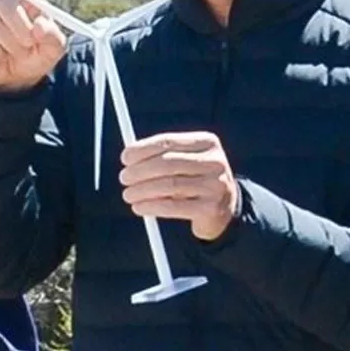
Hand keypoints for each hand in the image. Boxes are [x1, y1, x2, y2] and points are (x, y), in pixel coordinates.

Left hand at [119, 131, 239, 240]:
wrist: (225, 207)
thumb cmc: (195, 179)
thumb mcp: (185, 161)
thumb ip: (160, 155)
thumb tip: (128, 155)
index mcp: (207, 142)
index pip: (168, 142)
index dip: (142, 149)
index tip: (125, 157)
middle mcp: (215, 161)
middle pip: (167, 163)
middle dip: (139, 171)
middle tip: (124, 178)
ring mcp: (215, 185)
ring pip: (169, 185)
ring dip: (141, 191)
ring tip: (128, 195)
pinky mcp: (210, 208)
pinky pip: (173, 207)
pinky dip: (151, 207)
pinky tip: (139, 207)